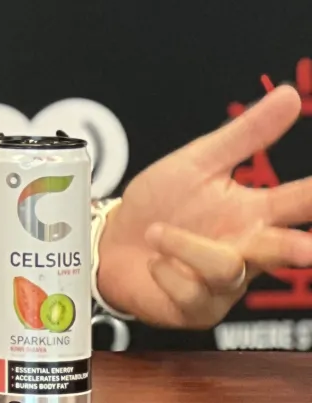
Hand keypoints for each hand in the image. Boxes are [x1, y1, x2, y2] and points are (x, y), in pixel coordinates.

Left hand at [98, 86, 311, 326]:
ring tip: (157, 233)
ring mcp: (225, 286)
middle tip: (307, 248)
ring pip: (225, 268)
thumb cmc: (162, 203)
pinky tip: (155, 262)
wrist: (111, 240)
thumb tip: (290, 94)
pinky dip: (165, 269)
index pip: (300, 202)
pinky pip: (188, 290)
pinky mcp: (197, 309)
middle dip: (295, 249)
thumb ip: (246, 134)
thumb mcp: (199, 161)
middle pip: (281, 249)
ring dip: (187, 246)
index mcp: (254, 214)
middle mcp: (246, 251)